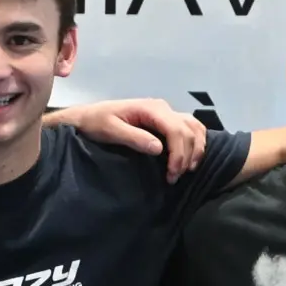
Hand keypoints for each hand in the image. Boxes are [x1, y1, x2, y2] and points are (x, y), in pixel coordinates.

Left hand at [60, 97, 207, 180]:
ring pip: (194, 127)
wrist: (88, 117)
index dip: (179, 153)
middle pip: (189, 130)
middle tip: (174, 178)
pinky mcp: (166, 120)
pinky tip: (190, 158)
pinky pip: (190, 128)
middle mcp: (163, 108)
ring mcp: (166, 113)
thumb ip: (134, 138)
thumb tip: (159, 149)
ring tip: (186, 170)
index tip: (172, 174)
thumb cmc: (96, 123)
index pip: (176, 129)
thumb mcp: (111, 130)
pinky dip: (196, 142)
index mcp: (151, 108)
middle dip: (186, 156)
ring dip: (196, 149)